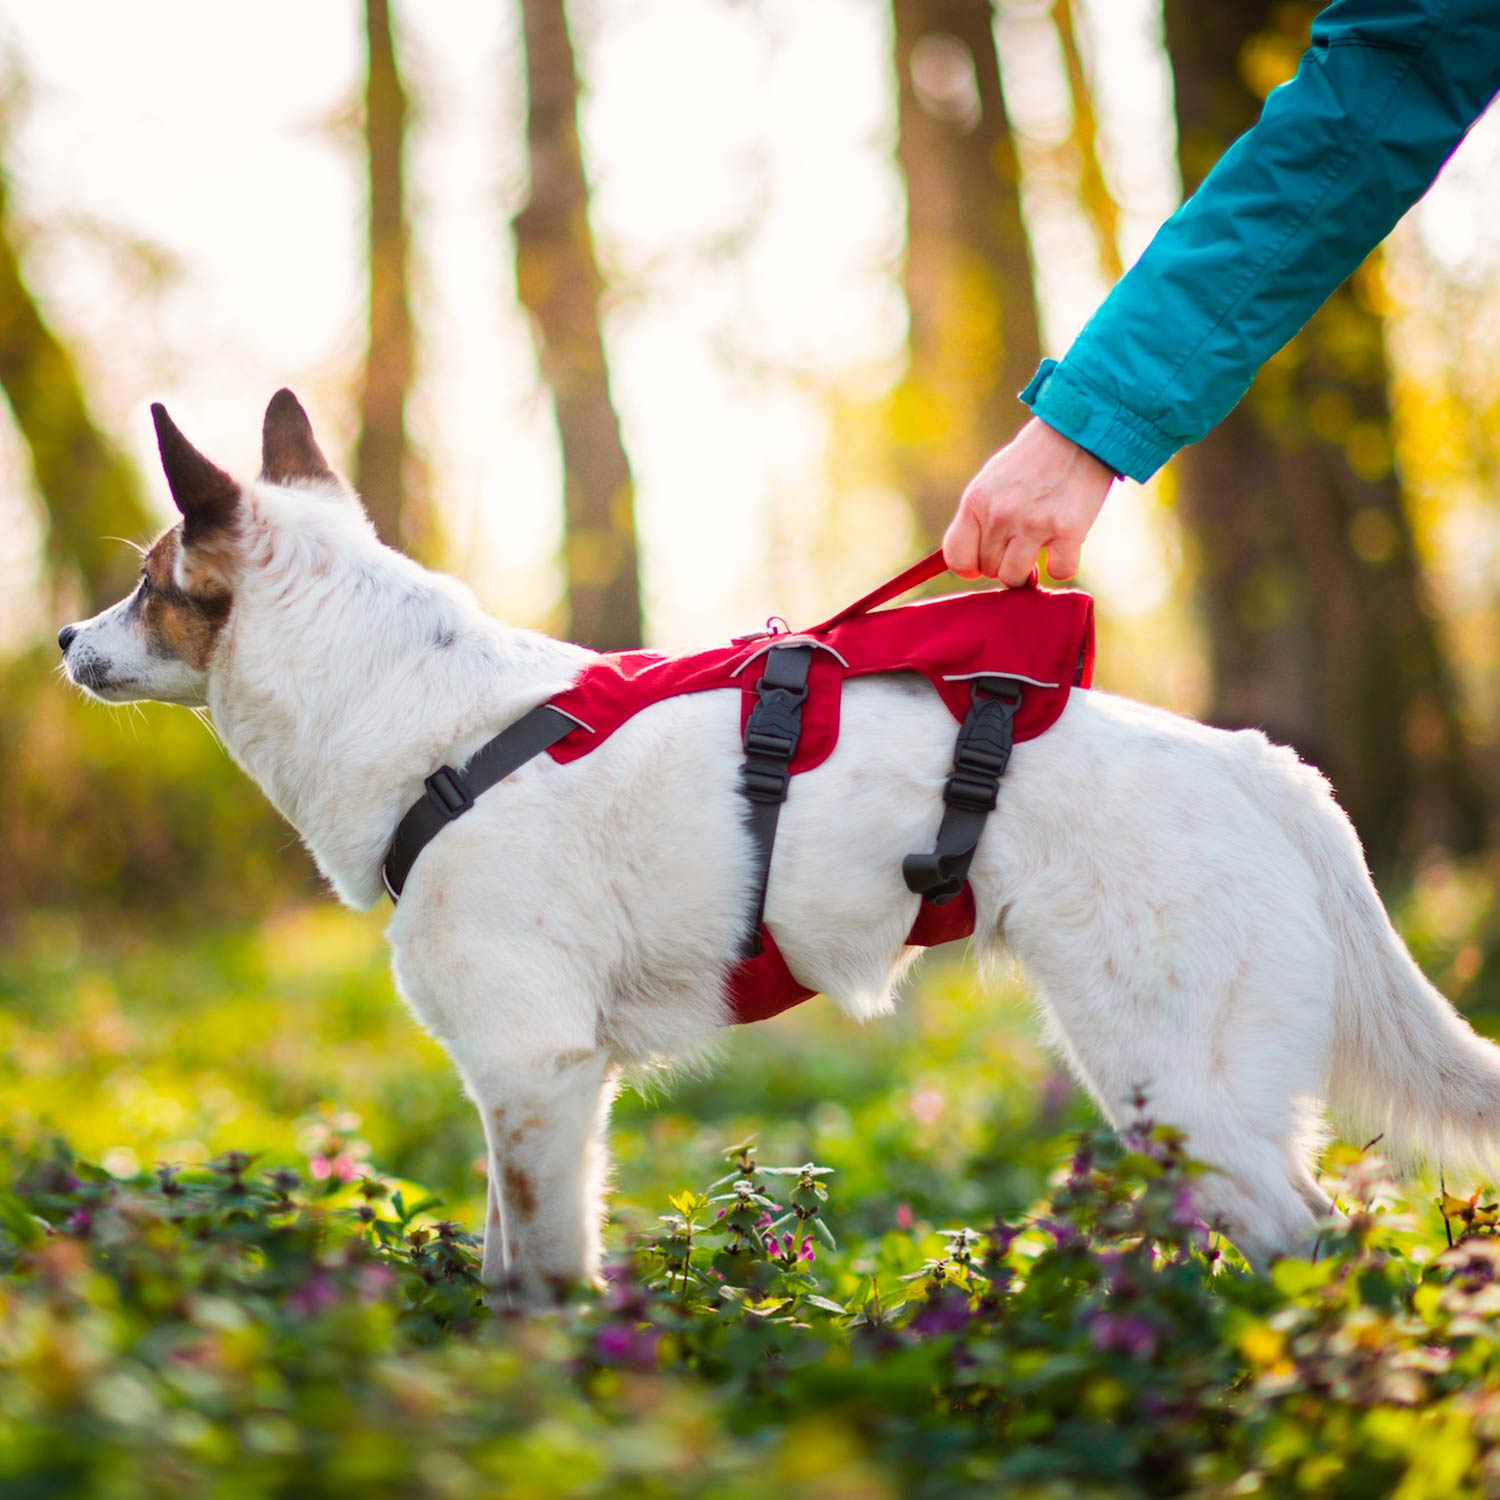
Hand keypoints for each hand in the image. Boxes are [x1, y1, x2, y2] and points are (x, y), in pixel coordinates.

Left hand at [943, 418, 1114, 584]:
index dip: (969, 567)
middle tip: (1021, 541)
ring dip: (1027, 571)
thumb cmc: (1032, 461)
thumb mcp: (991, 482)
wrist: (1076, 433)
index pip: (957, 558)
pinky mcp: (1068, 530)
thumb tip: (970, 567)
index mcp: (976, 501)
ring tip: (1038, 548)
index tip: (982, 563)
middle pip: (989, 569)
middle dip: (1004, 561)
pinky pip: (1058, 572)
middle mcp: (1000, 514)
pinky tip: (1064, 547)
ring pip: (1015, 577)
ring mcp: (1033, 523)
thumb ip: (978, 519)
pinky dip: (1062, 565)